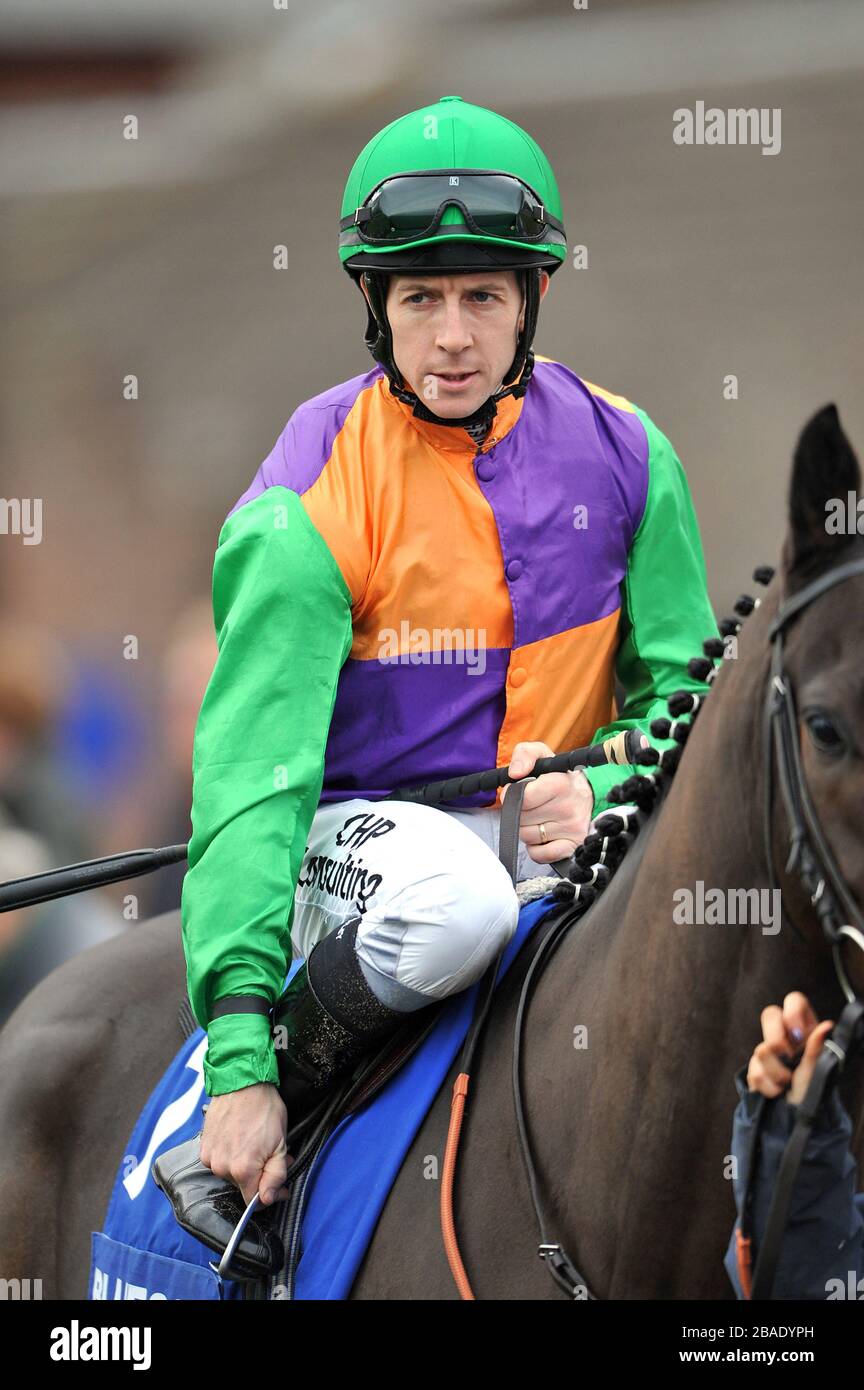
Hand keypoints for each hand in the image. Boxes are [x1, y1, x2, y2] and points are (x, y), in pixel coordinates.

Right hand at [200, 1082, 292, 1205]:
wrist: (242, 1083)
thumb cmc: (264, 1109)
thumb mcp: (280, 1143)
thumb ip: (275, 1176)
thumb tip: (268, 1199)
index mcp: (243, 1169)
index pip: (253, 1202)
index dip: (269, 1195)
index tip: (278, 1185)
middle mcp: (222, 1167)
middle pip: (243, 1185)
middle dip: (259, 1174)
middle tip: (271, 1154)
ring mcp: (210, 1157)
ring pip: (230, 1173)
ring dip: (244, 1164)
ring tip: (255, 1143)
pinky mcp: (203, 1147)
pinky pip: (219, 1160)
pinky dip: (230, 1154)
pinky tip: (239, 1138)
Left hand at [502, 740, 593, 863]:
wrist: (586, 795)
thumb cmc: (558, 776)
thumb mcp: (542, 755)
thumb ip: (525, 754)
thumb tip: (514, 773)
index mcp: (560, 784)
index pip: (522, 798)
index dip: (513, 795)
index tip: (517, 791)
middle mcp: (568, 808)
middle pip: (521, 819)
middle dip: (519, 811)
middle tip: (531, 804)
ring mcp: (572, 830)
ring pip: (526, 837)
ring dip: (526, 828)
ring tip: (539, 816)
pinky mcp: (572, 847)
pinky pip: (539, 855)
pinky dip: (535, 848)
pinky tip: (543, 834)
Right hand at [746, 992, 833, 1104]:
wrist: (799, 1118)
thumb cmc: (813, 1090)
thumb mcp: (817, 1069)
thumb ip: (817, 1048)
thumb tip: (827, 1025)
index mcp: (804, 1030)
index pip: (794, 1001)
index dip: (793, 1013)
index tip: (798, 1036)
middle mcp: (785, 1035)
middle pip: (769, 1014)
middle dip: (775, 1038)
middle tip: (787, 1056)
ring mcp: (768, 1051)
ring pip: (761, 1049)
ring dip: (776, 1072)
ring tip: (787, 1084)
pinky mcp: (756, 1068)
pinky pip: (753, 1070)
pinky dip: (766, 1085)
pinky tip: (776, 1092)